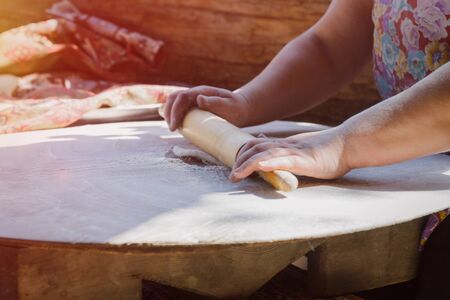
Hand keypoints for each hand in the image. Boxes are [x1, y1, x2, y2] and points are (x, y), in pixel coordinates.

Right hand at [161, 85, 249, 130]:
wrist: (241, 109)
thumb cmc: (236, 108)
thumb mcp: (229, 106)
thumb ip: (216, 102)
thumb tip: (199, 98)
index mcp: (202, 92)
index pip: (182, 97)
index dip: (175, 110)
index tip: (174, 126)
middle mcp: (195, 94)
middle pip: (174, 98)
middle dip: (169, 112)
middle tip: (171, 128)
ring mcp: (193, 100)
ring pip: (174, 102)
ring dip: (169, 114)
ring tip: (172, 127)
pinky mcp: (193, 108)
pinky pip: (179, 109)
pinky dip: (173, 116)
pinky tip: (174, 125)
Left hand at [230, 128, 350, 180]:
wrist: (348, 144)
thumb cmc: (328, 150)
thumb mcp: (302, 149)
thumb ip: (286, 151)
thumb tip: (270, 152)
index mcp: (284, 144)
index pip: (255, 144)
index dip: (242, 154)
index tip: (235, 167)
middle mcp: (285, 146)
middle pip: (254, 147)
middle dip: (239, 161)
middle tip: (232, 177)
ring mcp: (293, 152)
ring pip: (264, 153)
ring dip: (247, 164)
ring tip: (236, 175)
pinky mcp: (303, 160)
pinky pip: (283, 160)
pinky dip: (268, 162)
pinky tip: (259, 166)